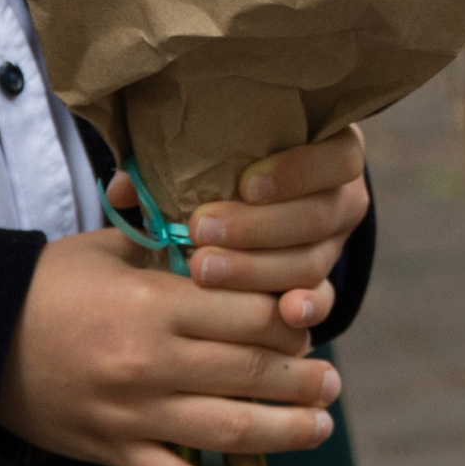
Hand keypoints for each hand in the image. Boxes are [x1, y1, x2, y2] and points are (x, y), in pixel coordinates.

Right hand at [0, 228, 340, 465]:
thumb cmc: (47, 284)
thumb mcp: (113, 250)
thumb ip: (173, 249)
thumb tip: (234, 245)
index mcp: (155, 303)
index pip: (248, 313)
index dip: (292, 319)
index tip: (314, 320)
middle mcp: (151, 362)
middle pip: (248, 372)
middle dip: (302, 379)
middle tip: (333, 383)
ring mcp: (132, 414)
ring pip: (224, 431)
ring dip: (283, 434)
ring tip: (319, 428)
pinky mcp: (111, 451)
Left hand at [171, 124, 368, 334]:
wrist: (244, 209)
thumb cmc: (225, 172)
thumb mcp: (210, 158)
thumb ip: (176, 164)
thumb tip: (124, 188)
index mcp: (329, 151)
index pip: (338, 157)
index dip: (298, 171)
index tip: (247, 184)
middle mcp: (341, 198)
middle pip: (320, 215)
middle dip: (260, 227)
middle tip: (202, 232)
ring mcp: (334, 246)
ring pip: (313, 261)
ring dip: (259, 269)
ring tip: (204, 269)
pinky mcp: (321, 286)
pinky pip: (321, 301)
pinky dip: (304, 308)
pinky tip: (282, 314)